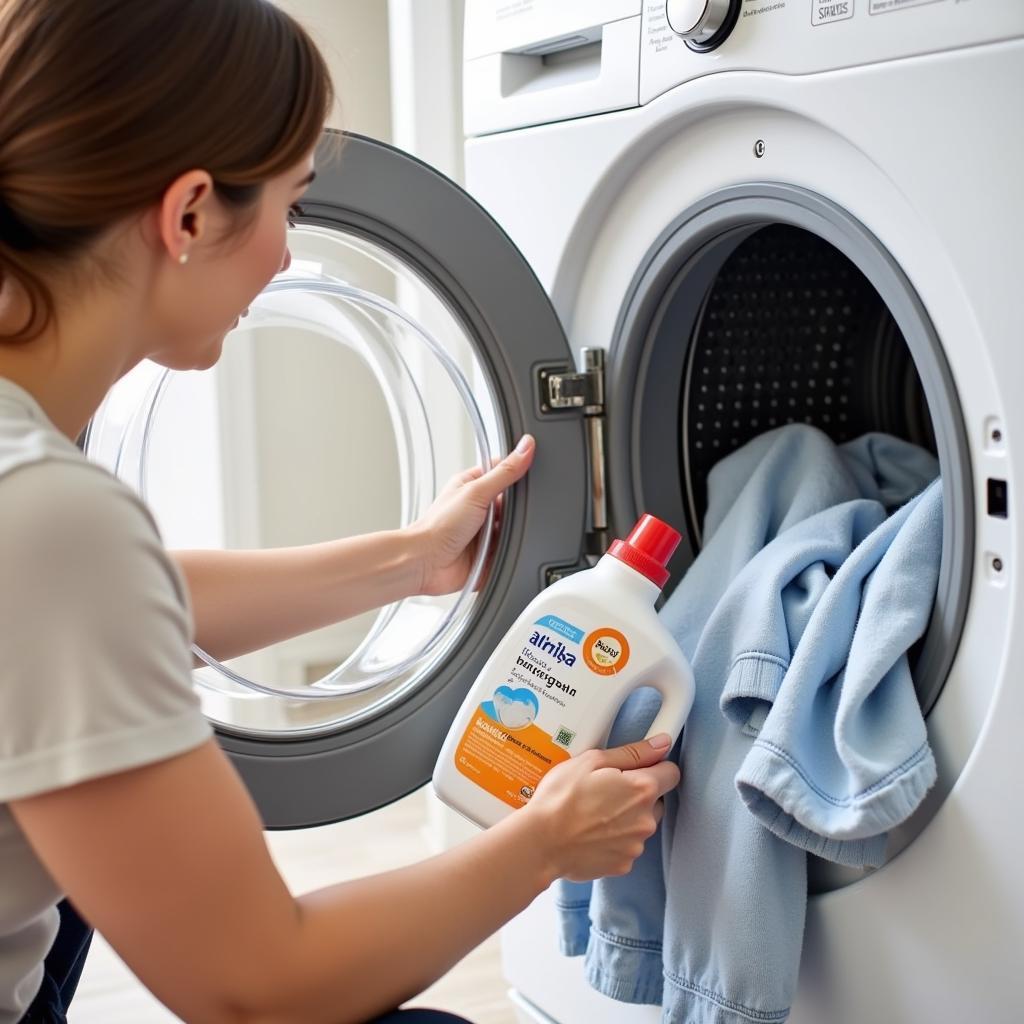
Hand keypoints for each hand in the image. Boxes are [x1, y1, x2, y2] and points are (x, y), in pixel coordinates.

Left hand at [409, 435, 534, 596]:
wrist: (427, 562)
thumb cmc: (438, 526)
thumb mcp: (476, 491)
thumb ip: (504, 471)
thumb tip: (525, 447)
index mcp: (472, 484)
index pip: (503, 469)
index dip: (517, 469)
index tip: (532, 469)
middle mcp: (478, 506)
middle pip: (511, 499)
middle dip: (515, 506)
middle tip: (506, 510)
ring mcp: (485, 530)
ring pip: (514, 524)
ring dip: (512, 528)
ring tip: (497, 532)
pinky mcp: (491, 551)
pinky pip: (512, 546)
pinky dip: (512, 547)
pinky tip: (503, 547)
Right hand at [523, 735, 680, 881]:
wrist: (540, 842)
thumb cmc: (561, 798)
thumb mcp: (591, 761)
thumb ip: (633, 752)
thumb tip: (662, 743)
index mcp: (642, 789)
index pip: (671, 773)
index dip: (655, 768)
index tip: (637, 769)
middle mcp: (646, 819)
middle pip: (655, 801)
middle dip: (636, 795)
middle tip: (605, 791)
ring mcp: (636, 845)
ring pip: (640, 824)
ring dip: (625, 818)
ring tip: (593, 814)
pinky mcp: (624, 864)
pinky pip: (626, 845)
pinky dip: (614, 839)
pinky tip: (591, 833)